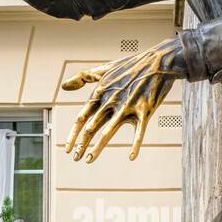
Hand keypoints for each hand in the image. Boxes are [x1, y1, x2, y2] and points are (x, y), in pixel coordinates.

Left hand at [62, 38, 185, 161]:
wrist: (158, 61)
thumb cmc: (131, 66)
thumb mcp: (104, 69)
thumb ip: (83, 77)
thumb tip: (63, 87)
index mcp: (101, 93)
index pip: (81, 117)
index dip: (73, 134)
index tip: (67, 148)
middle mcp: (111, 102)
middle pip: (91, 127)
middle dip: (82, 144)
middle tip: (75, 158)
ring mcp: (128, 107)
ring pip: (109, 131)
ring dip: (98, 147)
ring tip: (89, 160)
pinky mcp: (144, 111)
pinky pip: (139, 132)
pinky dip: (135, 145)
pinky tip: (131, 157)